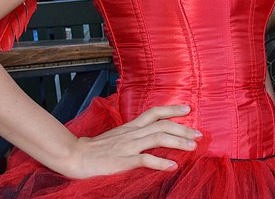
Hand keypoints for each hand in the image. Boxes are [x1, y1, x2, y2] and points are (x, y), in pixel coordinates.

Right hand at [64, 105, 199, 178]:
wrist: (75, 156)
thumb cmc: (96, 148)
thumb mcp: (118, 136)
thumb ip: (134, 134)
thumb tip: (151, 134)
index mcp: (131, 127)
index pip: (155, 112)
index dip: (172, 109)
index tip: (189, 108)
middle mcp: (132, 133)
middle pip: (162, 125)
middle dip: (183, 128)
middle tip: (199, 134)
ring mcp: (128, 146)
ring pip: (158, 138)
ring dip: (178, 142)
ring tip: (193, 147)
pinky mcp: (123, 161)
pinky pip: (145, 160)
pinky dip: (160, 162)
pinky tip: (172, 166)